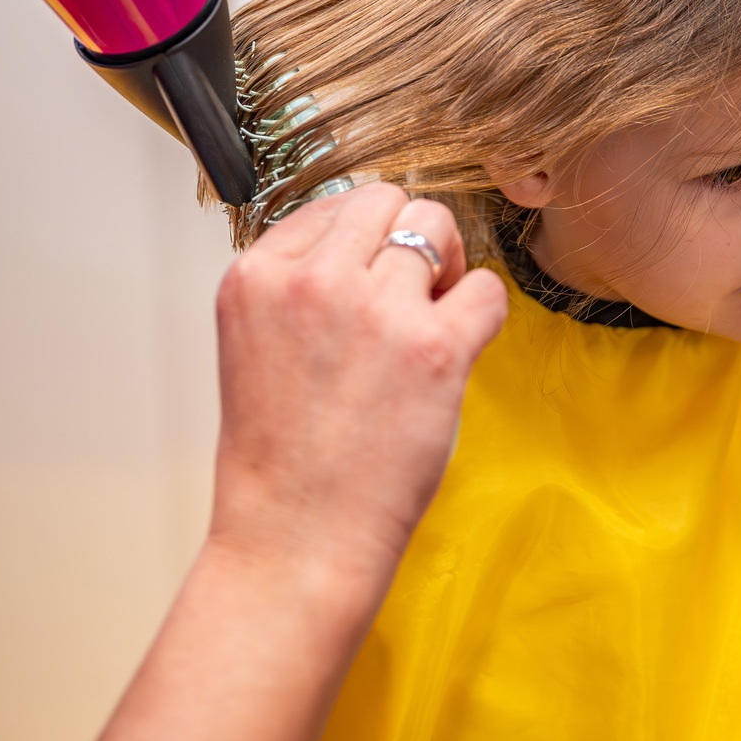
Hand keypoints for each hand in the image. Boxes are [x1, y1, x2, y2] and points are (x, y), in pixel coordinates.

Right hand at [41, 185, 504, 740]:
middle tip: (413, 292)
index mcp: (255, 276)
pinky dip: (482, 313)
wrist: (295, 541)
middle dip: (409, 236)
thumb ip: (299, 286)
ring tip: (431, 326)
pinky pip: (485, 288)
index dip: (364, 241)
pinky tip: (460, 350)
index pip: (332, 204)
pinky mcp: (433, 348)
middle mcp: (311, 280)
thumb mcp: (256, 345)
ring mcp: (373, 310)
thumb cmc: (280, 460)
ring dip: (444, 270)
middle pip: (387, 199)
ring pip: (437, 227)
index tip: (369, 283)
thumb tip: (368, 239)